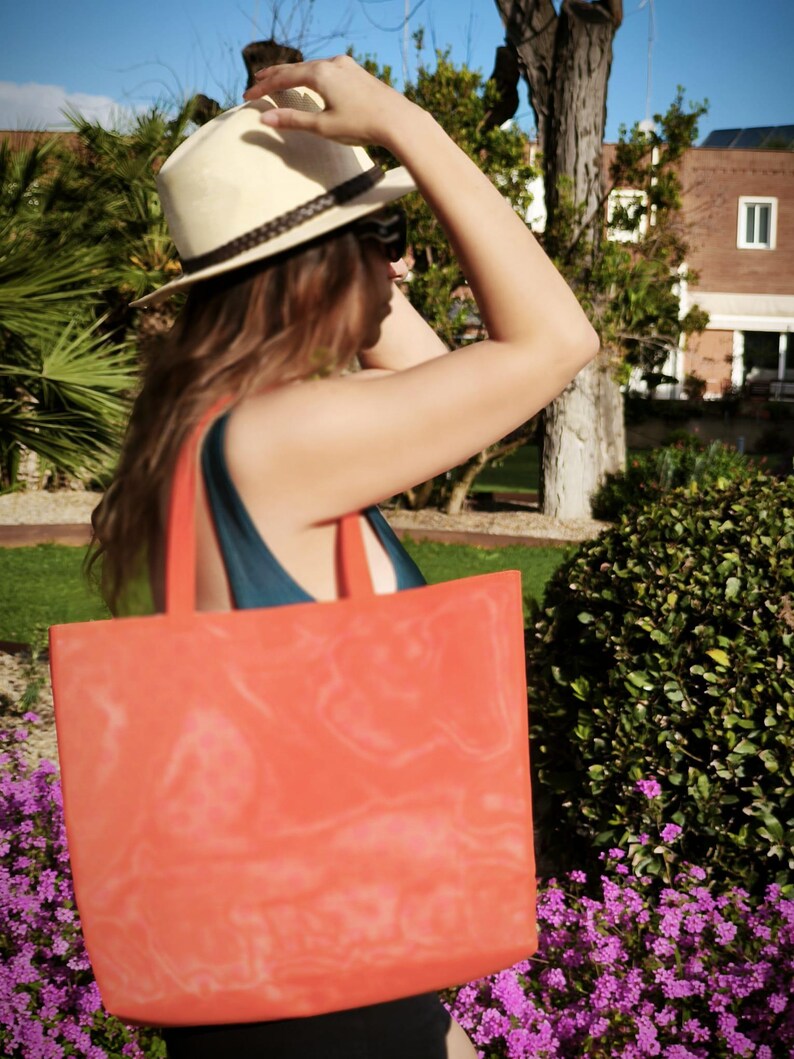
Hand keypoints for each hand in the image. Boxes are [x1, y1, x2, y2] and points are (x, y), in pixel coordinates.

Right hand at [242, 55, 414, 148]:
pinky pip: (327, 70)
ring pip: (312, 67)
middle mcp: (332, 64)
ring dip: (294, 73)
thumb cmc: (361, 125)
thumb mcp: (323, 127)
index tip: (248, 95)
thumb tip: (264, 120)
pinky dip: (312, 74)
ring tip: (281, 78)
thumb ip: (293, 120)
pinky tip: (313, 80)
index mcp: (320, 74)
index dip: (264, 87)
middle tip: (257, 79)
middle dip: (275, 75)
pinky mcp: (357, 73)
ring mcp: (346, 66)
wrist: (398, 121)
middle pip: (296, 67)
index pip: (283, 77)